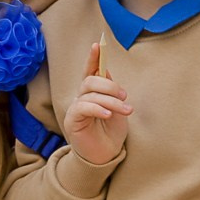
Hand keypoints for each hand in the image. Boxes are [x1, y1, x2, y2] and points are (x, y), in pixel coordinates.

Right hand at [63, 41, 130, 165]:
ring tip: (126, 111)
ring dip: (111, 101)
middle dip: (110, 86)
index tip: (98, 45)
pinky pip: (84, 107)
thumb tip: (106, 71)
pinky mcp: (72, 120)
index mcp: (93, 92)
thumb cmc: (111, 132)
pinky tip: (108, 115)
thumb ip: (111, 91)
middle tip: (125, 96)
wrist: (106, 155)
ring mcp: (76, 108)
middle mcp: (82, 97)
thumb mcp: (117, 108)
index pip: (91, 71)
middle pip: (91, 81)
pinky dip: (98, 109)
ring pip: (91, 94)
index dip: (93, 57)